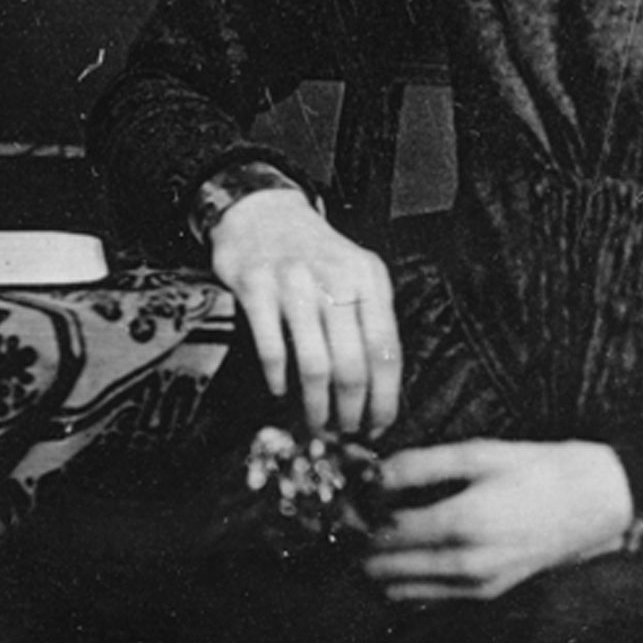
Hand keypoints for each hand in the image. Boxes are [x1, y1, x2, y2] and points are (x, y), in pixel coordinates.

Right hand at [209, 186, 400, 436]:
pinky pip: (273, 350)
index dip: (385, 397)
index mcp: (369, 277)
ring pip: (316, 365)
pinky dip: (279, 381)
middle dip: (351, 410)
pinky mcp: (256, 288)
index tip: (379, 425)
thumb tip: (378, 391)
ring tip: (315, 421)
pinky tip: (280, 391)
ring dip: (316, 406)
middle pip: (354, 364)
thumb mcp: (354, 272)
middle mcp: (336, 278)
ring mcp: (294, 282)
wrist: (262, 211)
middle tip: (344, 430)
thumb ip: (367, 320)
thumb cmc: (313, 253)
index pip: (387, 350)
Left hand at [361, 439, 633, 600]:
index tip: (343, 496)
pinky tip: (401, 552)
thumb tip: (372, 474)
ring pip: (396, 592)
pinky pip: (423, 601)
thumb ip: (421, 465)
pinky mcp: (483, 596)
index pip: (382, 531)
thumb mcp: (480, 453)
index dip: (355, 515)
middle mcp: (464, 565)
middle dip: (357, 543)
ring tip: (370, 532)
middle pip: (381, 568)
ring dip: (373, 567)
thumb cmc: (536, 469)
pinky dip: (400, 582)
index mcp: (462, 522)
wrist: (593, 503)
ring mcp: (474, 588)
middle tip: (350, 515)